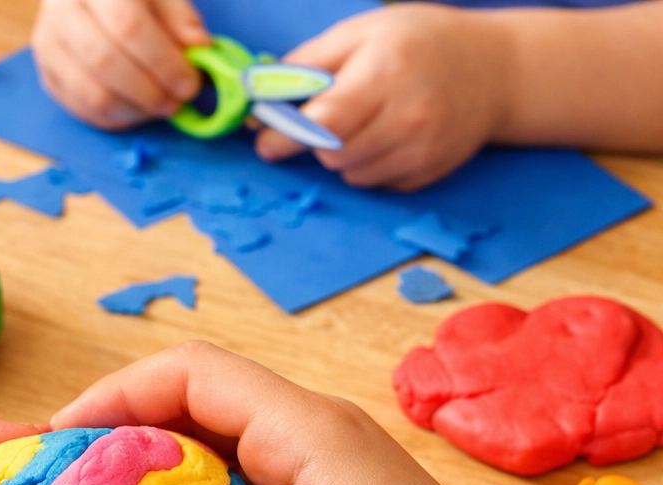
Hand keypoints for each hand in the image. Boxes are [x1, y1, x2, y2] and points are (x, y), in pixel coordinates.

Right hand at [32, 0, 211, 127]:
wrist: (87, 0)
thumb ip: (179, 17)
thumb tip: (199, 48)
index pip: (128, 25)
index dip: (163, 60)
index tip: (189, 82)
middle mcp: (60, 10)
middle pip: (105, 62)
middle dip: (148, 91)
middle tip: (175, 102)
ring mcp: (49, 46)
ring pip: (92, 94)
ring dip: (134, 111)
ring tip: (159, 107)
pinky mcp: (48, 77)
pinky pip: (84, 111)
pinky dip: (117, 118)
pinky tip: (138, 110)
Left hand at [255, 4, 511, 189]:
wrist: (495, 70)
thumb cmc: (420, 42)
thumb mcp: (363, 31)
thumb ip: (308, 64)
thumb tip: (260, 94)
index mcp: (387, 71)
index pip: (323, 122)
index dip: (287, 134)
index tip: (266, 141)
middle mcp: (408, 116)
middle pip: (331, 154)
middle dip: (315, 141)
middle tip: (320, 122)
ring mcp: (421, 150)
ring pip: (349, 175)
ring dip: (341, 156)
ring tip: (364, 122)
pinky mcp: (426, 175)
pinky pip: (374, 184)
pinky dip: (368, 166)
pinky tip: (387, 137)